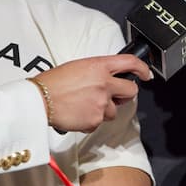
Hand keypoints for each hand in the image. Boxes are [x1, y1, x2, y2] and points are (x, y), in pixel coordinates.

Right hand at [35, 55, 150, 132]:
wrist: (40, 100)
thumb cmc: (53, 83)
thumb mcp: (77, 67)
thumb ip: (97, 72)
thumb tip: (107, 79)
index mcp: (99, 66)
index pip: (130, 63)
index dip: (142, 69)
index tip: (146, 74)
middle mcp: (104, 83)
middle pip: (131, 91)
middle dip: (125, 95)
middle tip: (113, 96)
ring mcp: (102, 103)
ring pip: (114, 111)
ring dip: (104, 110)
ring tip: (84, 105)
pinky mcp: (96, 120)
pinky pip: (100, 122)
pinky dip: (91, 121)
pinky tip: (78, 113)